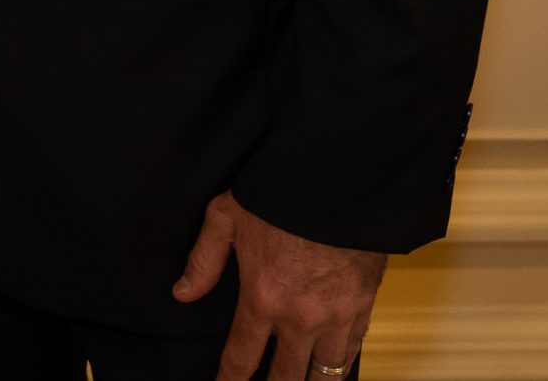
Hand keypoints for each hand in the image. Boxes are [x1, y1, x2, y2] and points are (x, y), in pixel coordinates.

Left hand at [172, 190, 383, 379]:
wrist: (340, 184)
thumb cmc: (281, 197)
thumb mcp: (226, 217)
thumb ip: (203, 260)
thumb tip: (183, 292)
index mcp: (263, 299)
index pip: (241, 357)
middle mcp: (301, 318)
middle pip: (285, 377)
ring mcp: (336, 318)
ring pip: (325, 375)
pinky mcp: (364, 308)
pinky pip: (352, 352)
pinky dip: (339, 365)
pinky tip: (329, 367)